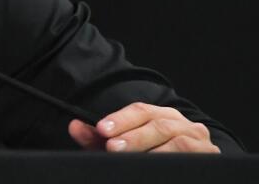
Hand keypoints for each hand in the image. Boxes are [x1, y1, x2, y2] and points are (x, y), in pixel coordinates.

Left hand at [68, 102, 219, 152]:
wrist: (189, 174)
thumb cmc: (153, 159)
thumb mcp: (122, 150)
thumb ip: (98, 140)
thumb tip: (74, 127)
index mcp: (161, 115)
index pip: (139, 110)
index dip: (119, 119)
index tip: (101, 129)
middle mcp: (181, 123)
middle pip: (155, 123)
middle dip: (132, 136)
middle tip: (112, 147)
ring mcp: (198, 139)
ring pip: (174, 139)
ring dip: (150, 148)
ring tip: (129, 157)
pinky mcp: (210, 156)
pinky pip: (190, 155)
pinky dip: (171, 158)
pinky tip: (157, 165)